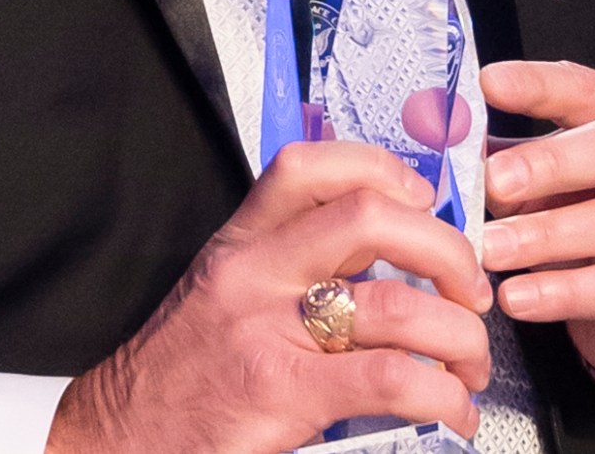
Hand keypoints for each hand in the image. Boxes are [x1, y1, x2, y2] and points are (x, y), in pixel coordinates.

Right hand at [46, 140, 493, 453]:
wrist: (123, 433)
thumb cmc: (185, 369)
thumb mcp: (225, 291)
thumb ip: (289, 266)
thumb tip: (382, 257)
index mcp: (242, 242)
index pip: (308, 166)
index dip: (380, 168)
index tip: (422, 200)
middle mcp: (255, 272)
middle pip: (367, 217)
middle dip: (445, 250)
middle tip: (469, 290)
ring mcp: (269, 331)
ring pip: (394, 304)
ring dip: (459, 336)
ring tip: (471, 366)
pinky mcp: (284, 394)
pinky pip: (389, 379)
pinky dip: (443, 395)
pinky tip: (454, 412)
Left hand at [479, 60, 594, 410]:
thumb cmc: (585, 213)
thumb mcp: (548, 174)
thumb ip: (503, 153)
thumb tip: (439, 136)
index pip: (585, 88)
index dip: (538, 85)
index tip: (487, 84)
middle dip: (552, 162)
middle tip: (494, 181)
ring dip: (544, 235)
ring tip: (489, 248)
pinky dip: (561, 293)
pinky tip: (516, 298)